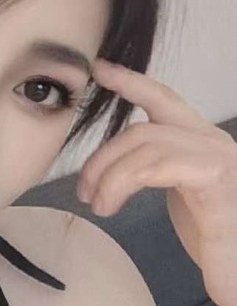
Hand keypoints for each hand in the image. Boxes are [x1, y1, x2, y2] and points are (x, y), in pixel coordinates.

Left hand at [77, 58, 236, 305]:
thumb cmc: (216, 237)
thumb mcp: (180, 190)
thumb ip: (156, 165)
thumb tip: (113, 164)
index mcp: (203, 141)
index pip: (164, 99)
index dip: (130, 81)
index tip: (99, 68)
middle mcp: (215, 144)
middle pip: (141, 130)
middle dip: (102, 156)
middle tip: (83, 189)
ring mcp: (222, 163)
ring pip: (146, 148)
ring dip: (110, 176)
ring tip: (98, 205)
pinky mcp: (219, 188)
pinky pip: (160, 171)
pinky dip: (126, 186)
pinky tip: (118, 211)